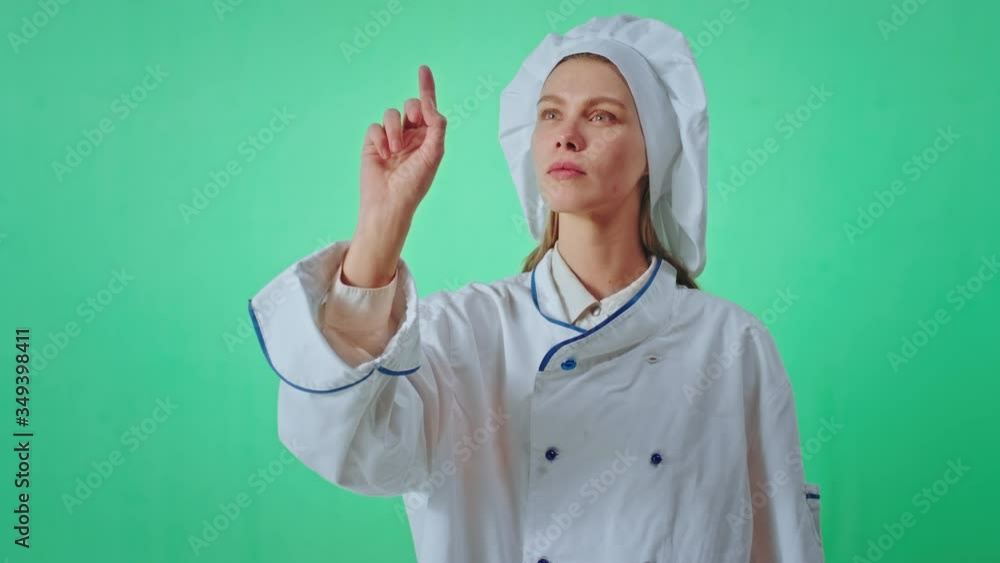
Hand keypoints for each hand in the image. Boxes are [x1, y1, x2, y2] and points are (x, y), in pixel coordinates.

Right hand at [360, 65, 446, 217]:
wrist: (389, 203)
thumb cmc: (415, 183)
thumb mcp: (434, 154)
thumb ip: (436, 126)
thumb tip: (430, 104)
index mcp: (429, 138)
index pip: (429, 108)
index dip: (427, 88)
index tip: (424, 69)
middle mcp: (411, 136)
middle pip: (411, 106)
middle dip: (413, 108)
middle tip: (413, 120)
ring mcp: (392, 139)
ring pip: (391, 114)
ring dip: (394, 130)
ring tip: (396, 150)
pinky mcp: (374, 144)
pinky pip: (375, 127)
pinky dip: (380, 138)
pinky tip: (384, 154)